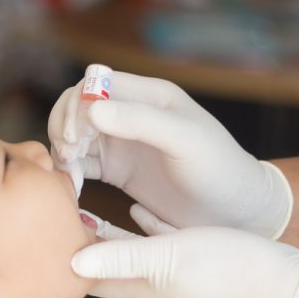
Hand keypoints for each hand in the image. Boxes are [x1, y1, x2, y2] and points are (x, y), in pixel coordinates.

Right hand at [48, 71, 292, 237]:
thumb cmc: (219, 169)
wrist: (235, 212)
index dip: (77, 107)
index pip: (95, 85)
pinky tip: (74, 186)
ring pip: (75, 134)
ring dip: (63, 148)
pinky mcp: (117, 170)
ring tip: (70, 171)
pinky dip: (70, 170)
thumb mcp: (185, 140)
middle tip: (69, 155)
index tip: (77, 138)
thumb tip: (92, 109)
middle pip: (77, 107)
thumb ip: (141, 121)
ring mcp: (123, 142)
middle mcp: (131, 114)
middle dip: (65, 127)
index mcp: (149, 95)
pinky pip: (81, 163)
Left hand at [75, 206, 298, 297]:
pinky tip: (136, 208)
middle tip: (57, 210)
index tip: (43, 225)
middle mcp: (147, 281)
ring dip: (104, 231)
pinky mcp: (188, 258)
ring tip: (84, 205)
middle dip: (78, 240)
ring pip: (125, 249)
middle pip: (100, 261)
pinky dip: (140, 226)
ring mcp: (168, 271)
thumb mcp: (169, 257)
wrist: (279, 280)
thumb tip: (72, 259)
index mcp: (138, 284)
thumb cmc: (226, 269)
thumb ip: (122, 256)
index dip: (62, 252)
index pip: (86, 273)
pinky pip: (154, 241)